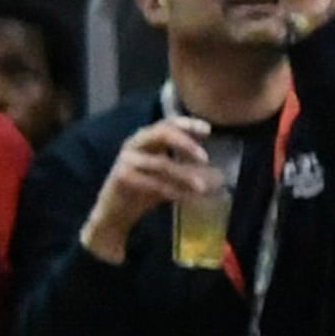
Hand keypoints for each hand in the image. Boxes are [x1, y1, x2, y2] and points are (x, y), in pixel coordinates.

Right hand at [78, 117, 219, 263]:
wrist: (116, 212)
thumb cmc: (143, 191)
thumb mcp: (167, 177)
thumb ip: (185, 171)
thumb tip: (218, 174)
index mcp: (145, 139)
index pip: (167, 123)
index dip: (187, 124)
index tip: (208, 130)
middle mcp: (134, 144)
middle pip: (161, 132)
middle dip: (185, 143)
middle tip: (205, 158)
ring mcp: (126, 160)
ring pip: (160, 162)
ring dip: (184, 174)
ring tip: (202, 188)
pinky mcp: (122, 177)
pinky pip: (153, 183)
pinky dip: (173, 191)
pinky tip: (187, 199)